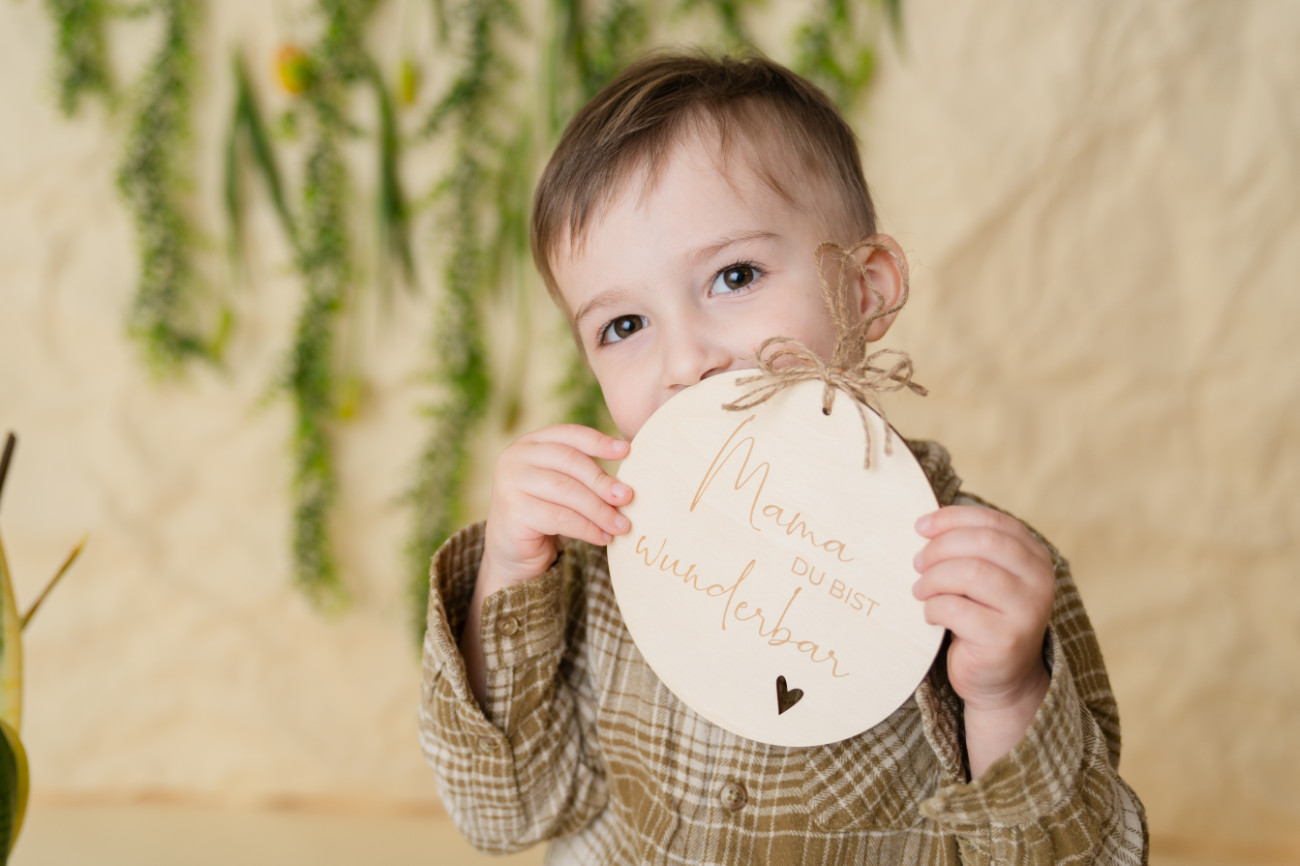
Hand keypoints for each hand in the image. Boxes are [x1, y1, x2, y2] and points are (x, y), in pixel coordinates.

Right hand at [480, 424, 633, 590]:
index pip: (569, 435)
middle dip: (602, 480)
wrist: (514, 554)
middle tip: (627, 497)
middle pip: (569, 460)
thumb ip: (586, 476)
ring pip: (567, 490)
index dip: (598, 441)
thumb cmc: (546, 516)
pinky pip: (560, 517)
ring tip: (621, 525)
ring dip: (599, 509)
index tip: (627, 450)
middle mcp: (516, 457)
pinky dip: (587, 528)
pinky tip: (603, 537)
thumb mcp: (566, 489)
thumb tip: (627, 480)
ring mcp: (509, 483)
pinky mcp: (513, 511)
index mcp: (531, 443)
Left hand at [912, 505, 1053, 713]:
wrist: (1000, 679)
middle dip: (940, 548)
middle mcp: (1039, 580)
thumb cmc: (982, 618)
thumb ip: (968, 550)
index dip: (952, 519)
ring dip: (934, 578)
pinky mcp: (1006, 639)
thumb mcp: (982, 578)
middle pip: (983, 542)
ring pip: (970, 573)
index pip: (992, 522)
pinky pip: (957, 609)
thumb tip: (924, 524)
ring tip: (921, 590)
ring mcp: (1027, 611)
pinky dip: (935, 607)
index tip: (920, 526)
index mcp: (1034, 557)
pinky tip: (932, 615)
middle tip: (917, 563)